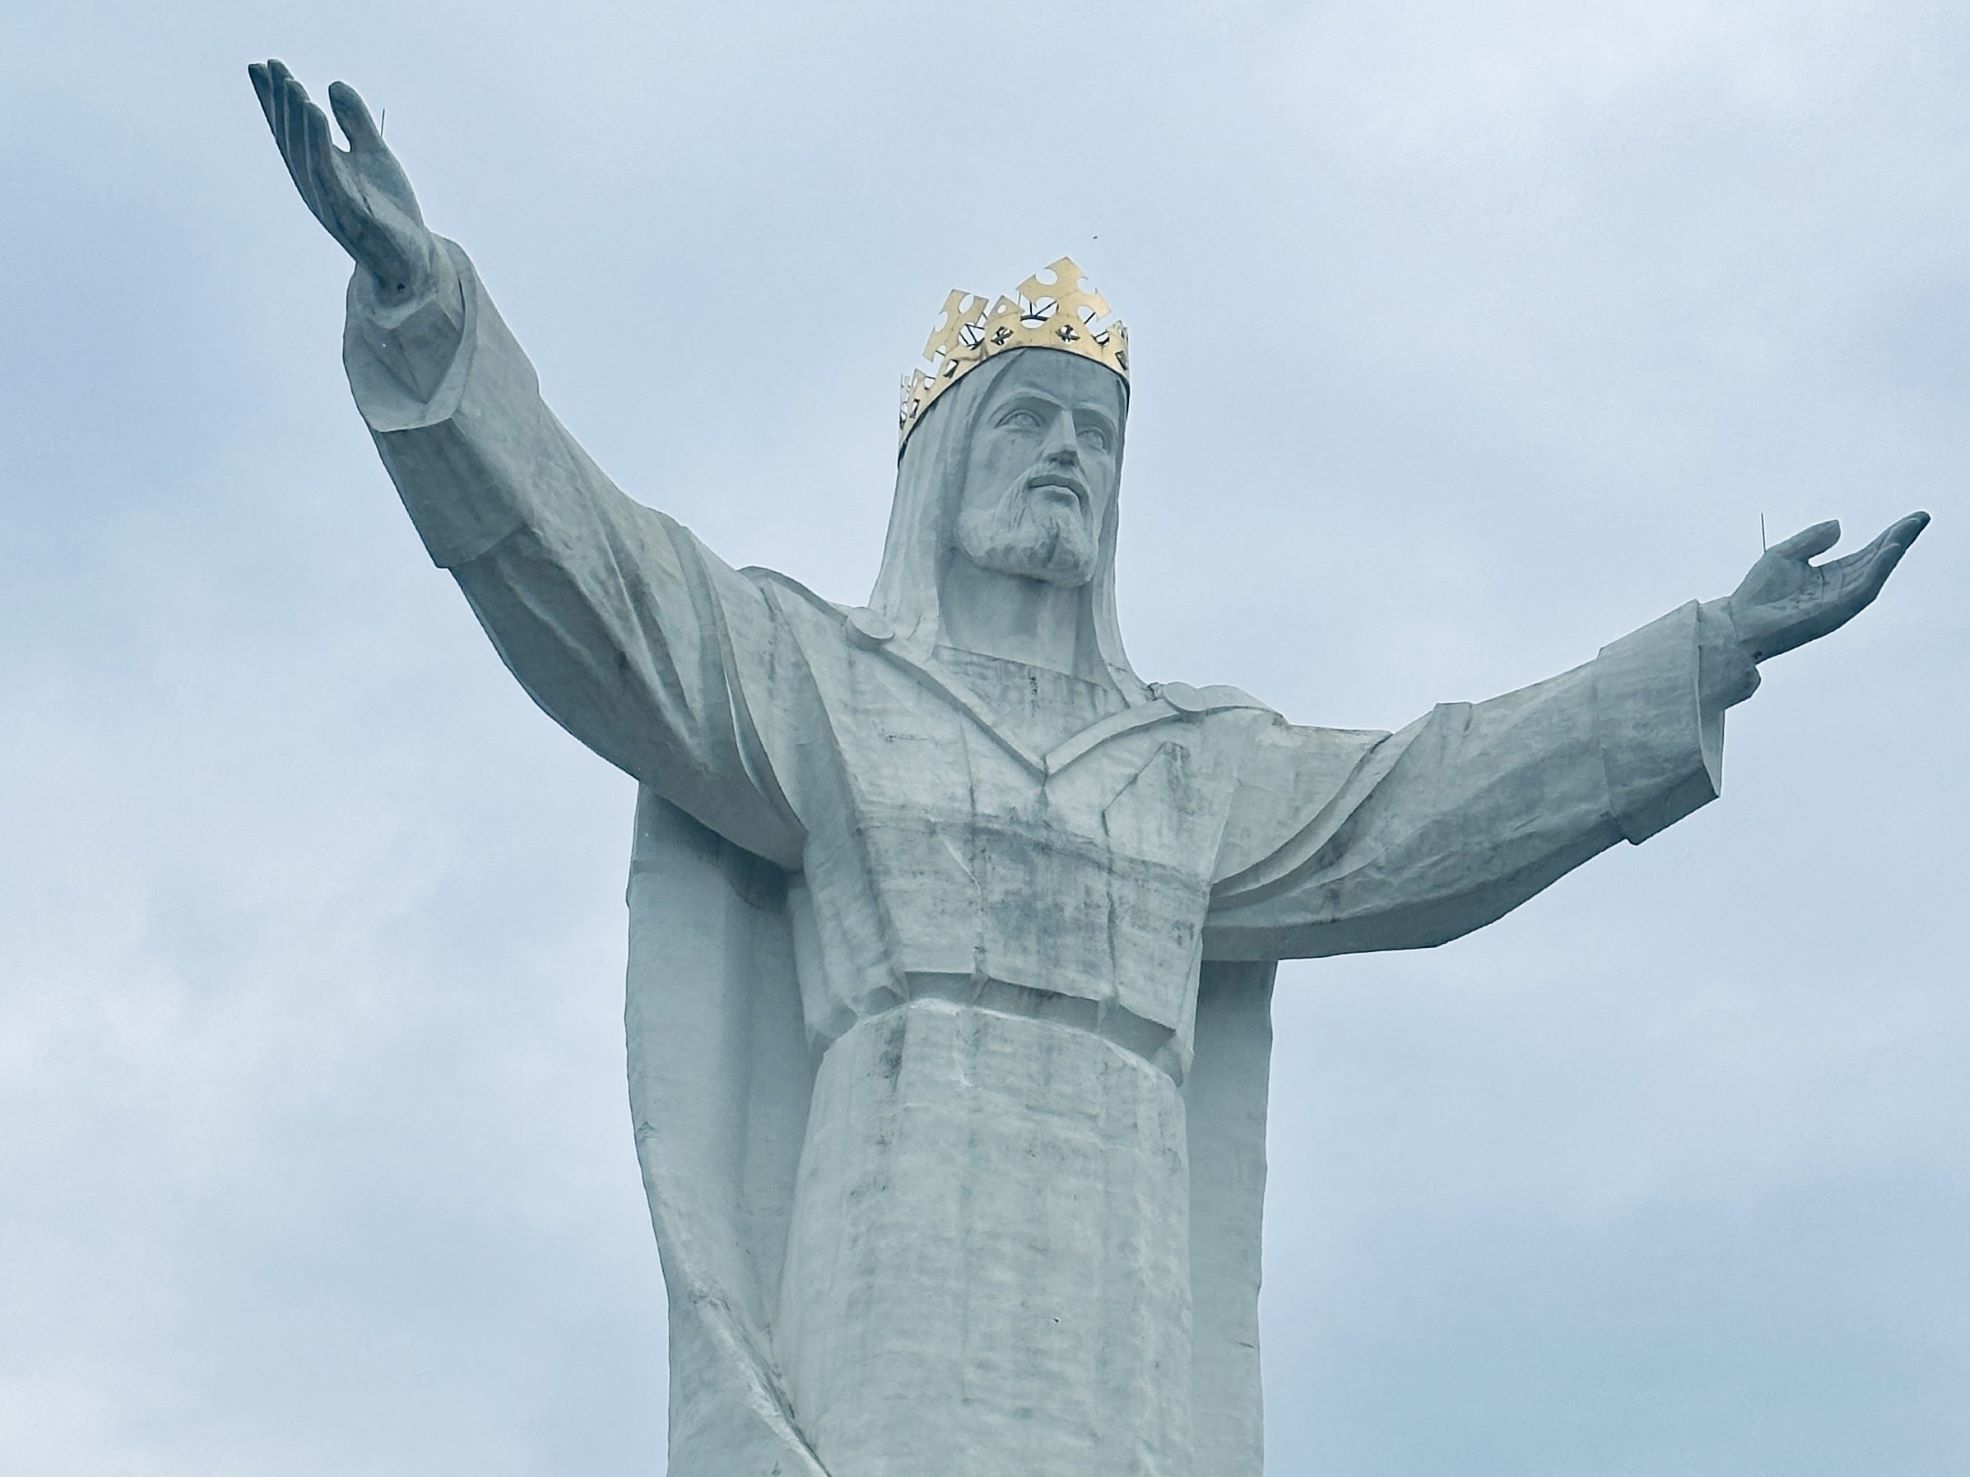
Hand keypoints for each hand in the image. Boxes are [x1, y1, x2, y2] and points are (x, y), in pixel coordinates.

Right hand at [248, 59, 436, 299]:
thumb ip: (355, 122)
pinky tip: (315, 113)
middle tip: (270, 65)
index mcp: (319, 172)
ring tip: (293, 84)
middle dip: (279, 102)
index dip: (274, 100)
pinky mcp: (348, 212)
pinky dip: (318, 141)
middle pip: (291, 138)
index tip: (261, 64)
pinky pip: (327, 171)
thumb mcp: (375, 156)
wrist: (414, 259)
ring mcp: (329, 200)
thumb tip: (333, 85)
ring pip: (305, 153)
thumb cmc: (391, 212)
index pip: (292, 131)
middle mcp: (316, 186)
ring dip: (297, 118)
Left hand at [1725, 511, 1929, 663]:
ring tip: (1909, 528)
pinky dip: (1878, 569)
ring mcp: (1840, 602)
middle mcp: (1840, 589)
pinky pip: (1863, 589)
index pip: (1866, 554)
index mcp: (1830, 577)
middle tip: (1919, 518)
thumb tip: (1839, 526)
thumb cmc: (1757, 593)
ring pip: (1875, 573)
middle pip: (1876, 561)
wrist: (1738, 621)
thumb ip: (1812, 539)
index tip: (1909, 519)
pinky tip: (1889, 550)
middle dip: (1899, 540)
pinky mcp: (1835, 612)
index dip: (1887, 537)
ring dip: (1894, 550)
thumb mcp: (1785, 554)